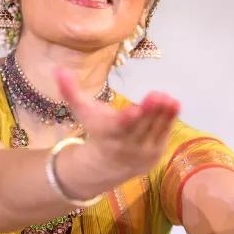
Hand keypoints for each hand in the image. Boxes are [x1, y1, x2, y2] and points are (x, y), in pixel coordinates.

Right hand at [55, 67, 179, 179]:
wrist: (107, 165)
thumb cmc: (96, 130)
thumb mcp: (82, 111)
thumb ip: (70, 91)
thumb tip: (58, 68)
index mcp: (106, 133)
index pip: (116, 127)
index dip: (126, 120)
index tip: (133, 109)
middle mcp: (124, 145)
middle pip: (138, 128)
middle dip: (149, 112)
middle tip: (158, 95)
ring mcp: (142, 151)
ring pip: (153, 131)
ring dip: (163, 115)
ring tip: (170, 98)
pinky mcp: (156, 152)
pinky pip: (163, 134)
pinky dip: (170, 120)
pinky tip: (174, 103)